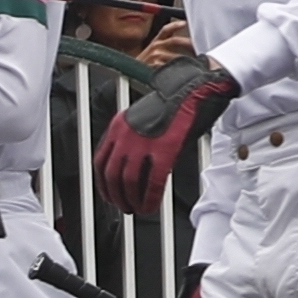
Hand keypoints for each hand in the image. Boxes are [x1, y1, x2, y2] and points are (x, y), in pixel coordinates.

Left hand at [96, 54, 238, 213]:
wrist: (196, 87)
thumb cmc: (176, 104)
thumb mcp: (146, 121)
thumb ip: (137, 144)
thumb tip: (138, 170)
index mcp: (118, 126)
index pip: (101, 161)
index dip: (103, 183)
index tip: (109, 194)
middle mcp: (125, 134)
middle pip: (111, 175)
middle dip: (117, 196)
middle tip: (125, 207)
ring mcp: (143, 141)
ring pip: (129, 181)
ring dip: (132, 200)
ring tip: (138, 209)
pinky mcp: (165, 148)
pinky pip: (153, 181)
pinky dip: (150, 197)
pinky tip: (152, 205)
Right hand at [136, 18, 192, 70]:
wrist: (132, 75)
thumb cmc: (146, 64)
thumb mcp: (153, 52)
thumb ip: (166, 46)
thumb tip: (186, 45)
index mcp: (156, 42)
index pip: (166, 29)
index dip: (175, 25)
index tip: (185, 23)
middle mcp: (155, 47)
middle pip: (174, 41)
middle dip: (189, 43)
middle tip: (199, 47)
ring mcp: (155, 56)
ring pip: (176, 56)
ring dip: (187, 61)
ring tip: (195, 63)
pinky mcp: (155, 66)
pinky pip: (171, 66)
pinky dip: (179, 69)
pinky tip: (184, 71)